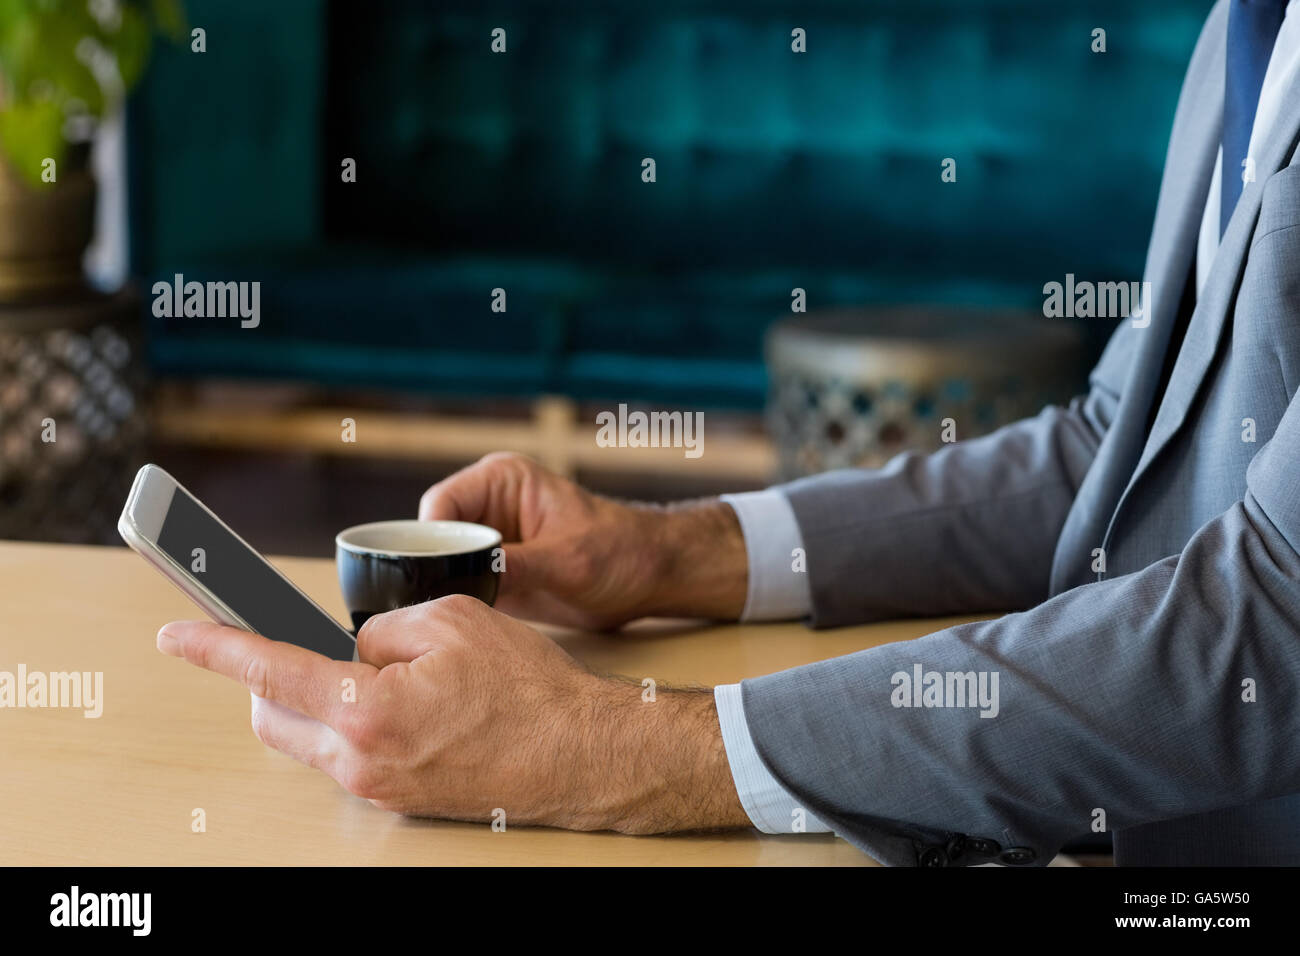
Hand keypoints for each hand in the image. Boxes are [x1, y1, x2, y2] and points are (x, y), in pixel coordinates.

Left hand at [156, 596, 749, 832]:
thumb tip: (357, 651)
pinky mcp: (398, 799)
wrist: (578, 754)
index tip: (176, 634)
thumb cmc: (527, 689)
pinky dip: (357, 722)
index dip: (215, 646)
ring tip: (381, 674)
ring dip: (322, 702)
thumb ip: (382, 631)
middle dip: (273, 678)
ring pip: (312, 738)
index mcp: (368, 710)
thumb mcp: (451, 621)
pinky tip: (406, 702)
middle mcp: (361, 760)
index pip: (269, 670)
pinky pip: (351, 755)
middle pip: (274, 716)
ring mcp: (378, 788)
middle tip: (307, 646)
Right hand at [419, 452, 746, 628]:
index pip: (439, 506)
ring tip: (447, 622)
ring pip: (443, 565)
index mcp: (500, 480)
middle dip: (431, 571)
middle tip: (436, 609)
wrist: (652, 577)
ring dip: (444, 591)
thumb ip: (513, 567)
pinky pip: (462, 586)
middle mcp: (488, 505)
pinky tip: (463, 627)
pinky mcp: (496, 570)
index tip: (433, 579)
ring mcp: (490, 539)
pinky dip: (460, 605)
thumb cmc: (621, 552)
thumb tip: (465, 578)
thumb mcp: (566, 561)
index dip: (429, 543)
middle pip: (433, 537)